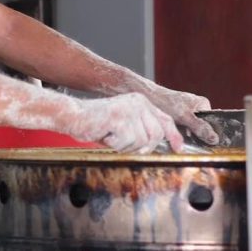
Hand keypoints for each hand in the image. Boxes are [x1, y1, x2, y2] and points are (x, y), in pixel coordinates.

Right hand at [64, 93, 183, 153]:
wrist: (73, 115)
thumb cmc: (97, 122)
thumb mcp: (125, 124)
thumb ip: (142, 129)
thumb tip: (160, 144)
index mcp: (141, 102)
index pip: (165, 120)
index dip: (174, 136)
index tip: (178, 148)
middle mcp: (138, 102)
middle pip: (156, 135)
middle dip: (143, 147)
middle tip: (123, 144)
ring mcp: (130, 109)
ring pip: (141, 142)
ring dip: (125, 146)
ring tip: (111, 136)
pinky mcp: (120, 118)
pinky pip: (127, 142)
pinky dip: (115, 145)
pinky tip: (106, 135)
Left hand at [149, 89, 217, 145]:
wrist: (146, 98)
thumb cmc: (165, 102)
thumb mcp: (184, 116)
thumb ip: (200, 127)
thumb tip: (215, 138)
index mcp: (202, 104)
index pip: (212, 124)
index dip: (207, 134)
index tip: (200, 141)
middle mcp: (196, 108)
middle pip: (201, 129)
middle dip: (194, 136)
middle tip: (184, 135)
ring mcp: (187, 114)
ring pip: (191, 131)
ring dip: (184, 135)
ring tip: (176, 132)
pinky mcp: (177, 118)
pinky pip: (181, 130)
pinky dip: (177, 133)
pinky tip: (171, 133)